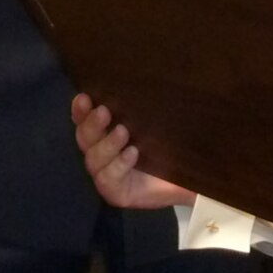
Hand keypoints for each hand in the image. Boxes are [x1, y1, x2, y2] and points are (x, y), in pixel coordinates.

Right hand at [71, 94, 195, 208]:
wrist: (191, 179)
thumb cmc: (172, 147)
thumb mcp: (159, 124)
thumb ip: (145, 108)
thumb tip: (142, 78)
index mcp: (105, 136)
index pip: (85, 122)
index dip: (80, 110)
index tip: (84, 97)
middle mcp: (101, 155)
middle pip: (85, 139)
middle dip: (92, 124)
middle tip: (104, 111)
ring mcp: (106, 175)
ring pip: (94, 159)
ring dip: (107, 144)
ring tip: (123, 131)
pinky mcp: (116, 193)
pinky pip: (108, 179)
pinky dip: (118, 164)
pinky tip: (132, 153)